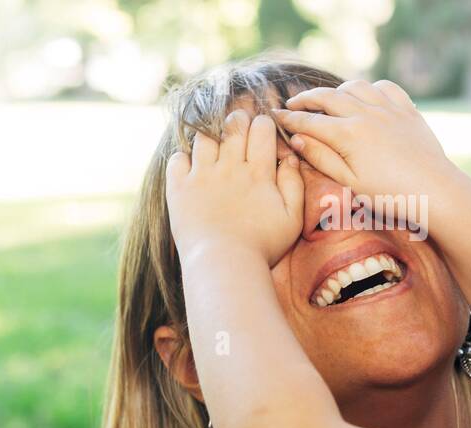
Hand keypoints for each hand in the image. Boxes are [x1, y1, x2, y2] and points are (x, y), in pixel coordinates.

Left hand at [165, 110, 304, 265]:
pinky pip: (177, 159)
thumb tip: (290, 157)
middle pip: (234, 126)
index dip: (263, 124)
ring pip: (204, 137)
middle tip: (239, 125)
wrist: (224, 265)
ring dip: (211, 134)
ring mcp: (202, 175)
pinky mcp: (180, 188)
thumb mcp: (292, 218)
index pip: (262, 129)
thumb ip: (294, 185)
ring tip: (214, 143)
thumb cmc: (263, 246)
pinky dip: (182, 157)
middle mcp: (229, 167)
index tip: (262, 131)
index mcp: (258, 172)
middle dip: (238, 119)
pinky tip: (189, 165)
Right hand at [272, 79, 463, 198]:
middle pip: (327, 97)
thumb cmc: (391, 194)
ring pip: (355, 87)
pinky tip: (365, 97)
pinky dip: (371, 88)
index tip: (276, 117)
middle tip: (293, 104)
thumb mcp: (350, 182)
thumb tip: (298, 140)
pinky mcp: (408, 111)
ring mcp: (389, 109)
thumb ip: (322, 158)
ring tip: (328, 99)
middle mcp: (366, 114)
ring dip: (337, 90)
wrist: (436, 191)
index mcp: (348, 134)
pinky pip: (385, 87)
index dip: (290, 119)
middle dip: (306, 99)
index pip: (310, 121)